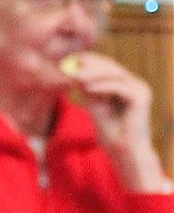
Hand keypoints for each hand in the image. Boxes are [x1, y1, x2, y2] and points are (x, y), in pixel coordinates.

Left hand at [61, 52, 168, 191]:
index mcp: (126, 85)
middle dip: (91, 65)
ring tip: (75, 75)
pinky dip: (102, 86)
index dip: (91, 61)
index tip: (71, 60)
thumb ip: (89, 90)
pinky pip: (119, 87)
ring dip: (94, 74)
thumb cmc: (109, 133)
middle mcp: (136, 84)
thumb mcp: (95, 106)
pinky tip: (86, 88)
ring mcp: (141, 90)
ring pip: (115, 75)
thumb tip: (75, 73)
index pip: (108, 67)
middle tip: (72, 63)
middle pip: (112, 68)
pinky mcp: (141, 98)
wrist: (124, 152)